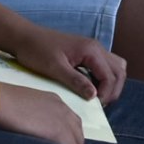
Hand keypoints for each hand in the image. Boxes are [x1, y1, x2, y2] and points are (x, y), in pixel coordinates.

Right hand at [0, 85, 84, 143]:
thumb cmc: (1, 104)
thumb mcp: (23, 107)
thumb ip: (34, 117)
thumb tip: (33, 131)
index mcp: (54, 101)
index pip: (71, 122)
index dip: (68, 136)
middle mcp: (62, 109)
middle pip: (78, 133)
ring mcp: (63, 120)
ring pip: (76, 143)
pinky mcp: (59, 132)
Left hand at [10, 25, 125, 104]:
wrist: (24, 37)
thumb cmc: (37, 51)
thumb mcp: (55, 68)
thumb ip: (76, 81)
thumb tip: (94, 96)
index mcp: (91, 50)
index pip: (111, 76)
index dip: (106, 94)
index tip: (94, 107)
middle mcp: (96, 47)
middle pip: (119, 71)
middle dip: (113, 90)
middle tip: (99, 104)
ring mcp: (93, 49)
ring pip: (115, 67)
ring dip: (111, 84)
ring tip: (98, 97)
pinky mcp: (87, 53)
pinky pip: (105, 66)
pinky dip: (105, 78)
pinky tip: (91, 88)